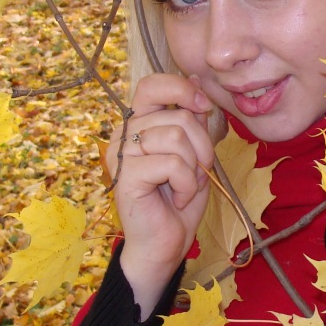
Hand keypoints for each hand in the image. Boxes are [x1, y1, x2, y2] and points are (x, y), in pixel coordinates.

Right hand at [107, 74, 214, 315]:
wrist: (164, 245)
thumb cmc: (178, 201)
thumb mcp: (194, 154)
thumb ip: (193, 120)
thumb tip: (198, 80)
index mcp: (138, 124)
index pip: (152, 85)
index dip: (181, 89)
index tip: (203, 107)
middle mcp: (123, 134)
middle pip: (177, 115)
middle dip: (202, 144)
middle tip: (199, 170)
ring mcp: (121, 154)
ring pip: (175, 136)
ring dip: (194, 166)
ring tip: (186, 186)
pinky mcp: (126, 175)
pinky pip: (171, 162)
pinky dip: (186, 183)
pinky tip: (179, 198)